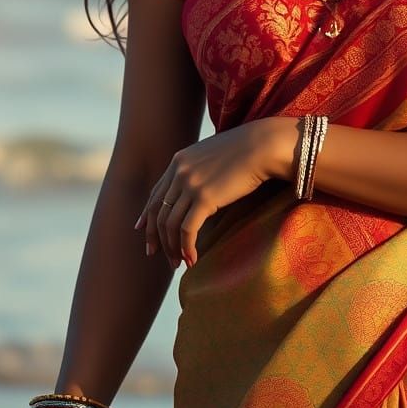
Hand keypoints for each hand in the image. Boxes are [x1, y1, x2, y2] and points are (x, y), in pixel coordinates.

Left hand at [133, 118, 277, 269]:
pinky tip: (192, 259)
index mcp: (179, 161)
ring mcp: (190, 185)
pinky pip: (188, 230)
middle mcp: (179, 172)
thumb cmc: (245, 150)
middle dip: (156, 237)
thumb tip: (197, 189)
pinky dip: (187, 248)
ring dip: (172, 248)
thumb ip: (198, 169)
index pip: (156, 194)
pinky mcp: (205, 198)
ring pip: (170, 225)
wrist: (263, 145)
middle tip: (158, 255)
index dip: (147, 216)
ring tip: (179, 262)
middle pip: (158, 212)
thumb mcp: (212, 155)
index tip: (143, 232)